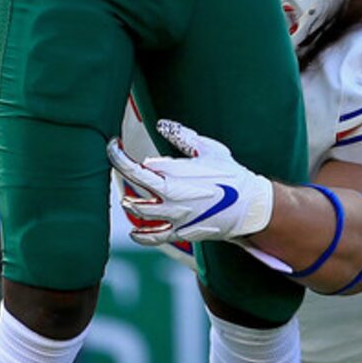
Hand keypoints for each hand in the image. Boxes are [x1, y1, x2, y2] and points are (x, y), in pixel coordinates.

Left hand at [107, 120, 274, 247]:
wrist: (249, 205)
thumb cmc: (230, 173)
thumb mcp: (209, 149)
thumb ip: (182, 136)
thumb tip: (162, 124)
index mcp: (174, 172)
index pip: (135, 165)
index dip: (118, 155)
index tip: (112, 145)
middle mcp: (170, 194)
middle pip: (133, 183)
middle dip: (120, 169)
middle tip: (117, 160)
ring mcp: (173, 215)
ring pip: (139, 210)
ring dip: (130, 202)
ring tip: (127, 198)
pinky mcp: (180, 232)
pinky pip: (153, 237)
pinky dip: (140, 236)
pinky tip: (135, 232)